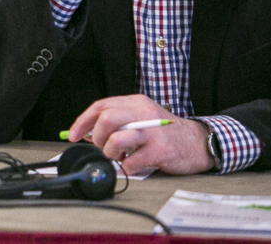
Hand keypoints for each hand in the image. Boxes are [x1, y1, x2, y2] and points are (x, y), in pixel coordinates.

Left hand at [66, 94, 213, 175]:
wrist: (198, 142)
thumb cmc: (166, 132)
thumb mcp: (142, 118)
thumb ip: (118, 121)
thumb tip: (86, 133)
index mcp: (136, 103)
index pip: (101, 106)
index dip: (82, 121)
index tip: (72, 134)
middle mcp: (144, 113)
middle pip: (106, 119)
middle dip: (96, 137)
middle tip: (101, 147)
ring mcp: (153, 132)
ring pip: (116, 139)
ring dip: (110, 153)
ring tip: (118, 156)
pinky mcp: (160, 150)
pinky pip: (131, 161)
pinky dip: (126, 167)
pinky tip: (133, 165)